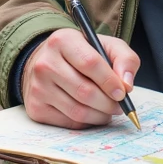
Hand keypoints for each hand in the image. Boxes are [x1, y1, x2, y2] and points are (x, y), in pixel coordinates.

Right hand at [21, 28, 139, 128]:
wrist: (45, 63)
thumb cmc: (81, 54)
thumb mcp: (105, 45)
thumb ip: (124, 59)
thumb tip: (127, 85)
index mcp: (63, 41)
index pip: (90, 63)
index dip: (110, 81)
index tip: (123, 92)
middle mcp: (45, 63)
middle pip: (84, 91)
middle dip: (108, 103)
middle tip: (120, 106)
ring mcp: (38, 88)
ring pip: (77, 111)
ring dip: (100, 115)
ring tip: (108, 110)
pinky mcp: (35, 108)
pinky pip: (68, 123)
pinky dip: (87, 122)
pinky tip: (92, 113)